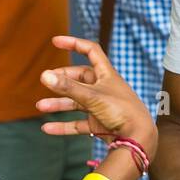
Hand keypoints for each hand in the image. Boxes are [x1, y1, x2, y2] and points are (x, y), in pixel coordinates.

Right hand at [37, 35, 156, 158]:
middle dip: (62, 80)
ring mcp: (101, 106)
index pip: (91, 51)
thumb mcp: (92, 97)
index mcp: (107, 74)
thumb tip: (43, 75)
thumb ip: (68, 88)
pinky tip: (47, 128)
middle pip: (79, 78)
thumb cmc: (121, 111)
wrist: (138, 138)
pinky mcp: (99, 124)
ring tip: (40, 106)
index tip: (55, 41)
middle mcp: (104, 88)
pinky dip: (63, 125)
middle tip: (46, 81)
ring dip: (59, 103)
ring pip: (76, 102)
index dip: (74, 44)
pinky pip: (77, 123)